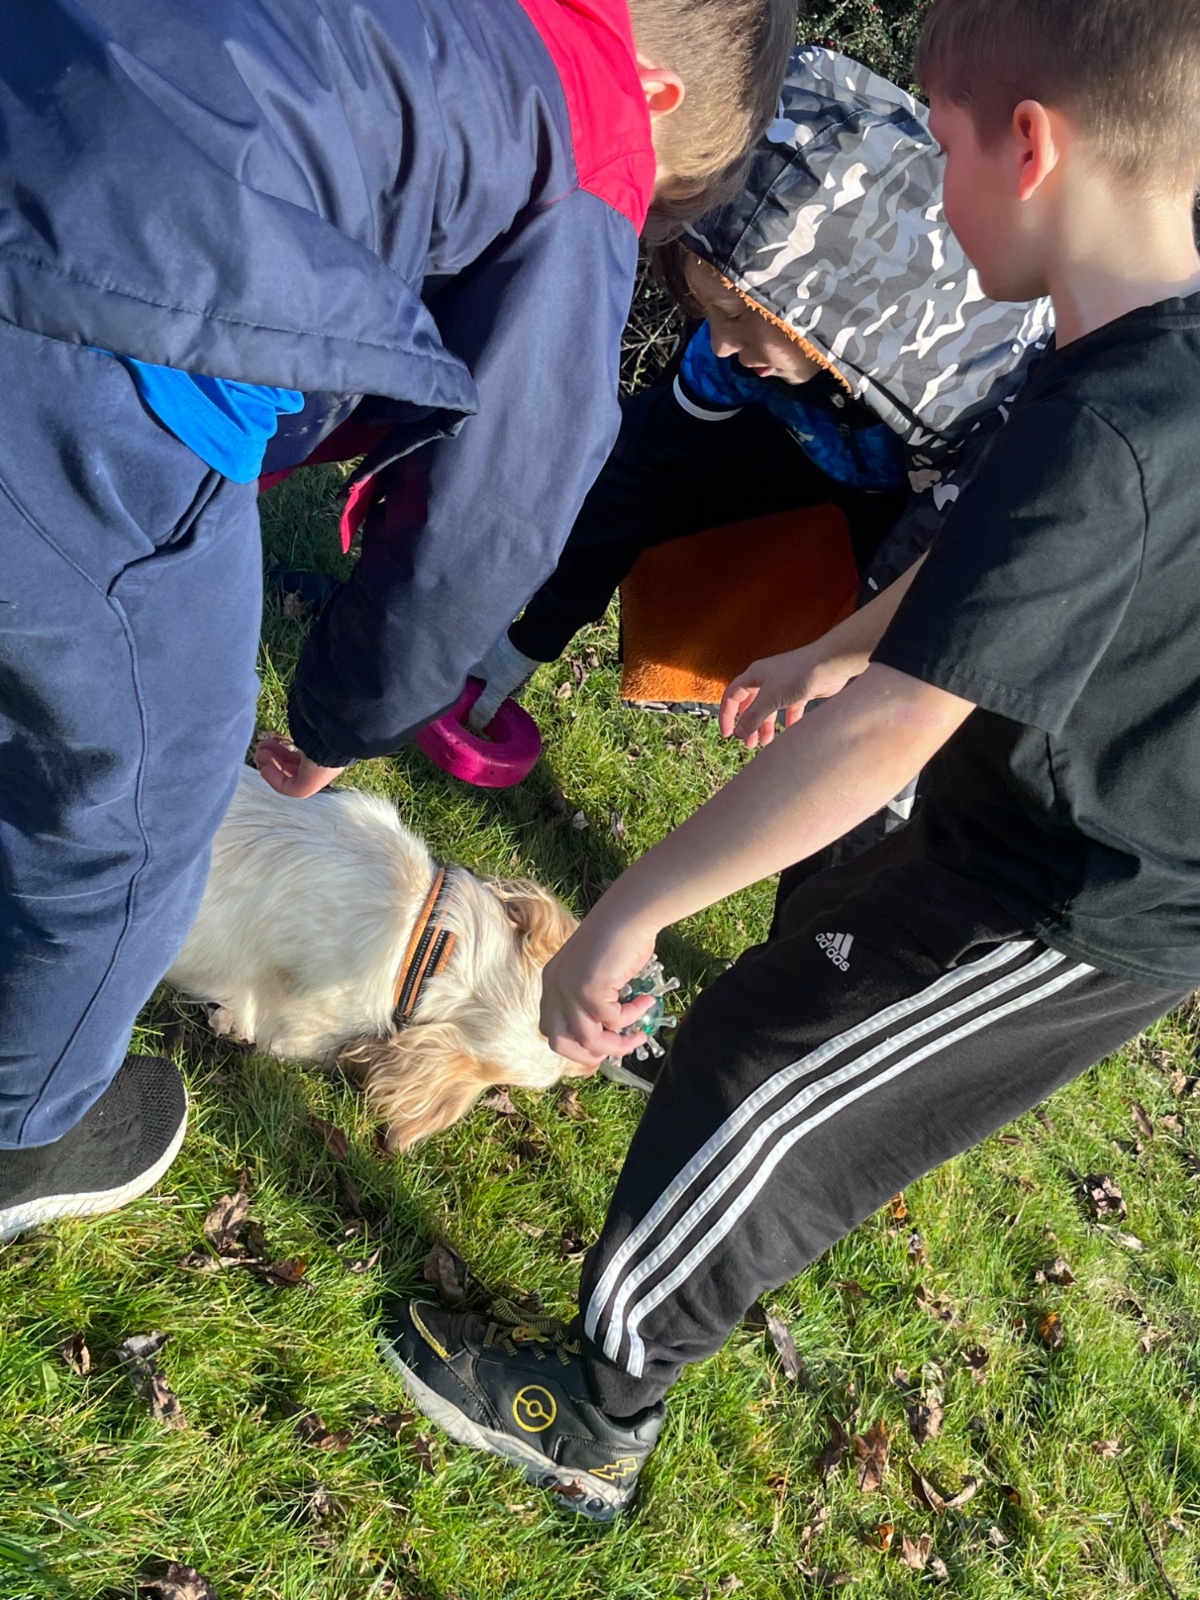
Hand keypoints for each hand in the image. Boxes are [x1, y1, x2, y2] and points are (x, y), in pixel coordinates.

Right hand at [254, 732, 344, 797]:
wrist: (336, 732)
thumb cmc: (325, 724)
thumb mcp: (311, 725)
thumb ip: (302, 727)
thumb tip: (293, 716)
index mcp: (324, 752)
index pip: (301, 757)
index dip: (282, 751)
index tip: (269, 742)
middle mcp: (322, 765)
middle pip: (293, 765)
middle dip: (274, 756)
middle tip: (260, 748)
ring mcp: (316, 777)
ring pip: (289, 776)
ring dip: (270, 765)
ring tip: (258, 754)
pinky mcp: (309, 786)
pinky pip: (288, 787)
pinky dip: (274, 778)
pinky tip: (264, 768)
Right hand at [467, 633, 538, 732]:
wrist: (535, 639)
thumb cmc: (511, 661)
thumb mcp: (498, 689)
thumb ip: (485, 708)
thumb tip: (474, 726)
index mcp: (468, 664)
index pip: (461, 686)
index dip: (467, 699)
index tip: (475, 710)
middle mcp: (475, 657)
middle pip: (479, 683)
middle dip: (492, 694)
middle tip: (501, 699)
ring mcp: (490, 653)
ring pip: (494, 677)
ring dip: (505, 686)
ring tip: (516, 686)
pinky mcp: (504, 651)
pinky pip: (504, 670)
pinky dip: (512, 677)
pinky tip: (521, 680)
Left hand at [540, 907, 659, 1068]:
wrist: (627, 914)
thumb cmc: (617, 938)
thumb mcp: (593, 972)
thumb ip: (590, 998)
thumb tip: (607, 1031)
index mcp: (551, 982)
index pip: (551, 1027)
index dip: (573, 1045)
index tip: (598, 1050)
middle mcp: (553, 988)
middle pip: (559, 1042)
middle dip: (587, 1055)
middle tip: (612, 1055)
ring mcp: (569, 991)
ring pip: (589, 1039)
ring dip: (618, 1044)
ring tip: (639, 1035)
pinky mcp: (589, 992)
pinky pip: (614, 1021)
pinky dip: (633, 1017)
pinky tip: (647, 1001)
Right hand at [719, 642, 867, 748]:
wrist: (830, 664)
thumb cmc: (798, 675)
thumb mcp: (770, 698)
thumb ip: (752, 717)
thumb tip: (738, 732)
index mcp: (754, 675)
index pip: (732, 696)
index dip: (727, 715)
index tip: (728, 735)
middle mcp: (767, 678)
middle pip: (751, 705)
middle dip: (749, 725)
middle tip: (750, 744)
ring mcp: (785, 685)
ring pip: (770, 709)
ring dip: (767, 726)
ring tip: (767, 743)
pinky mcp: (801, 691)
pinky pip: (789, 710)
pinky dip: (788, 722)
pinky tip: (789, 735)